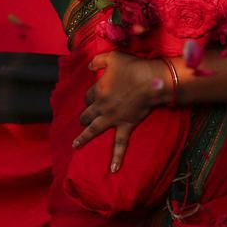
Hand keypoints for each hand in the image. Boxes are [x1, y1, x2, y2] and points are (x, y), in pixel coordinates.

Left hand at [72, 52, 162, 171]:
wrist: (151, 81)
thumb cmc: (132, 67)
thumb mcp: (112, 57)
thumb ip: (98, 60)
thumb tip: (89, 66)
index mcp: (98, 91)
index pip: (88, 96)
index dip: (89, 96)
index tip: (92, 96)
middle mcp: (102, 106)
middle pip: (88, 113)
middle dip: (84, 117)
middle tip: (83, 120)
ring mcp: (113, 118)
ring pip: (94, 129)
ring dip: (84, 137)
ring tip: (76, 145)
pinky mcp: (126, 126)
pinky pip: (120, 144)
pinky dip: (117, 157)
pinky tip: (113, 169)